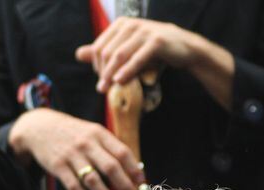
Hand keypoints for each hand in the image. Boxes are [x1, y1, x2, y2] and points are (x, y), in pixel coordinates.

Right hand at [8, 108, 143, 189]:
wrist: (39, 127)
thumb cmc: (73, 134)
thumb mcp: (92, 133)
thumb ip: (110, 149)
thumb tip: (134, 172)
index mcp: (99, 133)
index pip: (122, 152)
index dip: (134, 170)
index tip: (141, 183)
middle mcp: (86, 143)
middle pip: (111, 168)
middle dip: (124, 186)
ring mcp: (71, 155)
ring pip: (93, 180)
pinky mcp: (58, 166)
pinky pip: (74, 187)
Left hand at [76, 17, 200, 93]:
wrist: (184, 48)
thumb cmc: (154, 50)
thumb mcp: (128, 49)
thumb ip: (105, 51)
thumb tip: (78, 54)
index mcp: (121, 25)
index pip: (99, 47)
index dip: (97, 66)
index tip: (101, 81)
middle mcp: (130, 25)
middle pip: (107, 52)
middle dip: (102, 72)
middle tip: (102, 89)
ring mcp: (143, 32)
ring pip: (119, 55)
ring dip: (111, 74)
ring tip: (107, 89)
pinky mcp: (156, 42)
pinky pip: (137, 59)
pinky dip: (127, 71)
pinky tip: (120, 82)